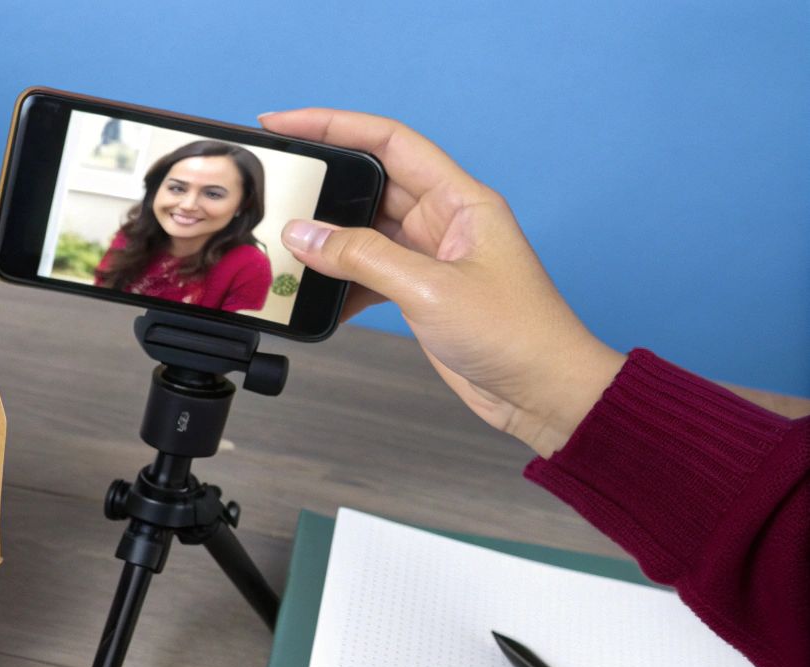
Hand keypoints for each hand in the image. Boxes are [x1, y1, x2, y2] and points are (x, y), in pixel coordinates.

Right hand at [259, 109, 625, 457]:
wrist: (541, 391)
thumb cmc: (515, 333)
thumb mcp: (430, 289)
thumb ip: (362, 258)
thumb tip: (305, 235)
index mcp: (459, 199)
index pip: (388, 141)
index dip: (334, 125)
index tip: (287, 123)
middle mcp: (444, 220)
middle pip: (370, 183)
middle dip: (322, 184)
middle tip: (277, 184)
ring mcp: (430, 257)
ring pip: (363, 232)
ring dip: (326, 241)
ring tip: (285, 245)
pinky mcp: (420, 292)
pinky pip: (367, 273)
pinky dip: (340, 283)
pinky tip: (317, 296)